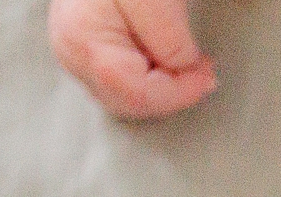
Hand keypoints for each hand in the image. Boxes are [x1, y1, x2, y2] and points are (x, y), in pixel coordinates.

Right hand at [47, 0, 216, 119]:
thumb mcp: (153, 1)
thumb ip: (169, 40)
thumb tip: (183, 69)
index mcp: (84, 43)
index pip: (136, 94)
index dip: (178, 93)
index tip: (207, 75)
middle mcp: (72, 53)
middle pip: (128, 102)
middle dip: (170, 93)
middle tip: (201, 70)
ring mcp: (74, 50)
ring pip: (123, 96)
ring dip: (161, 88)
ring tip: (185, 62)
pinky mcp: (85, 44)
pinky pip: (120, 79)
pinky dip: (149, 78)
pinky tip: (164, 59)